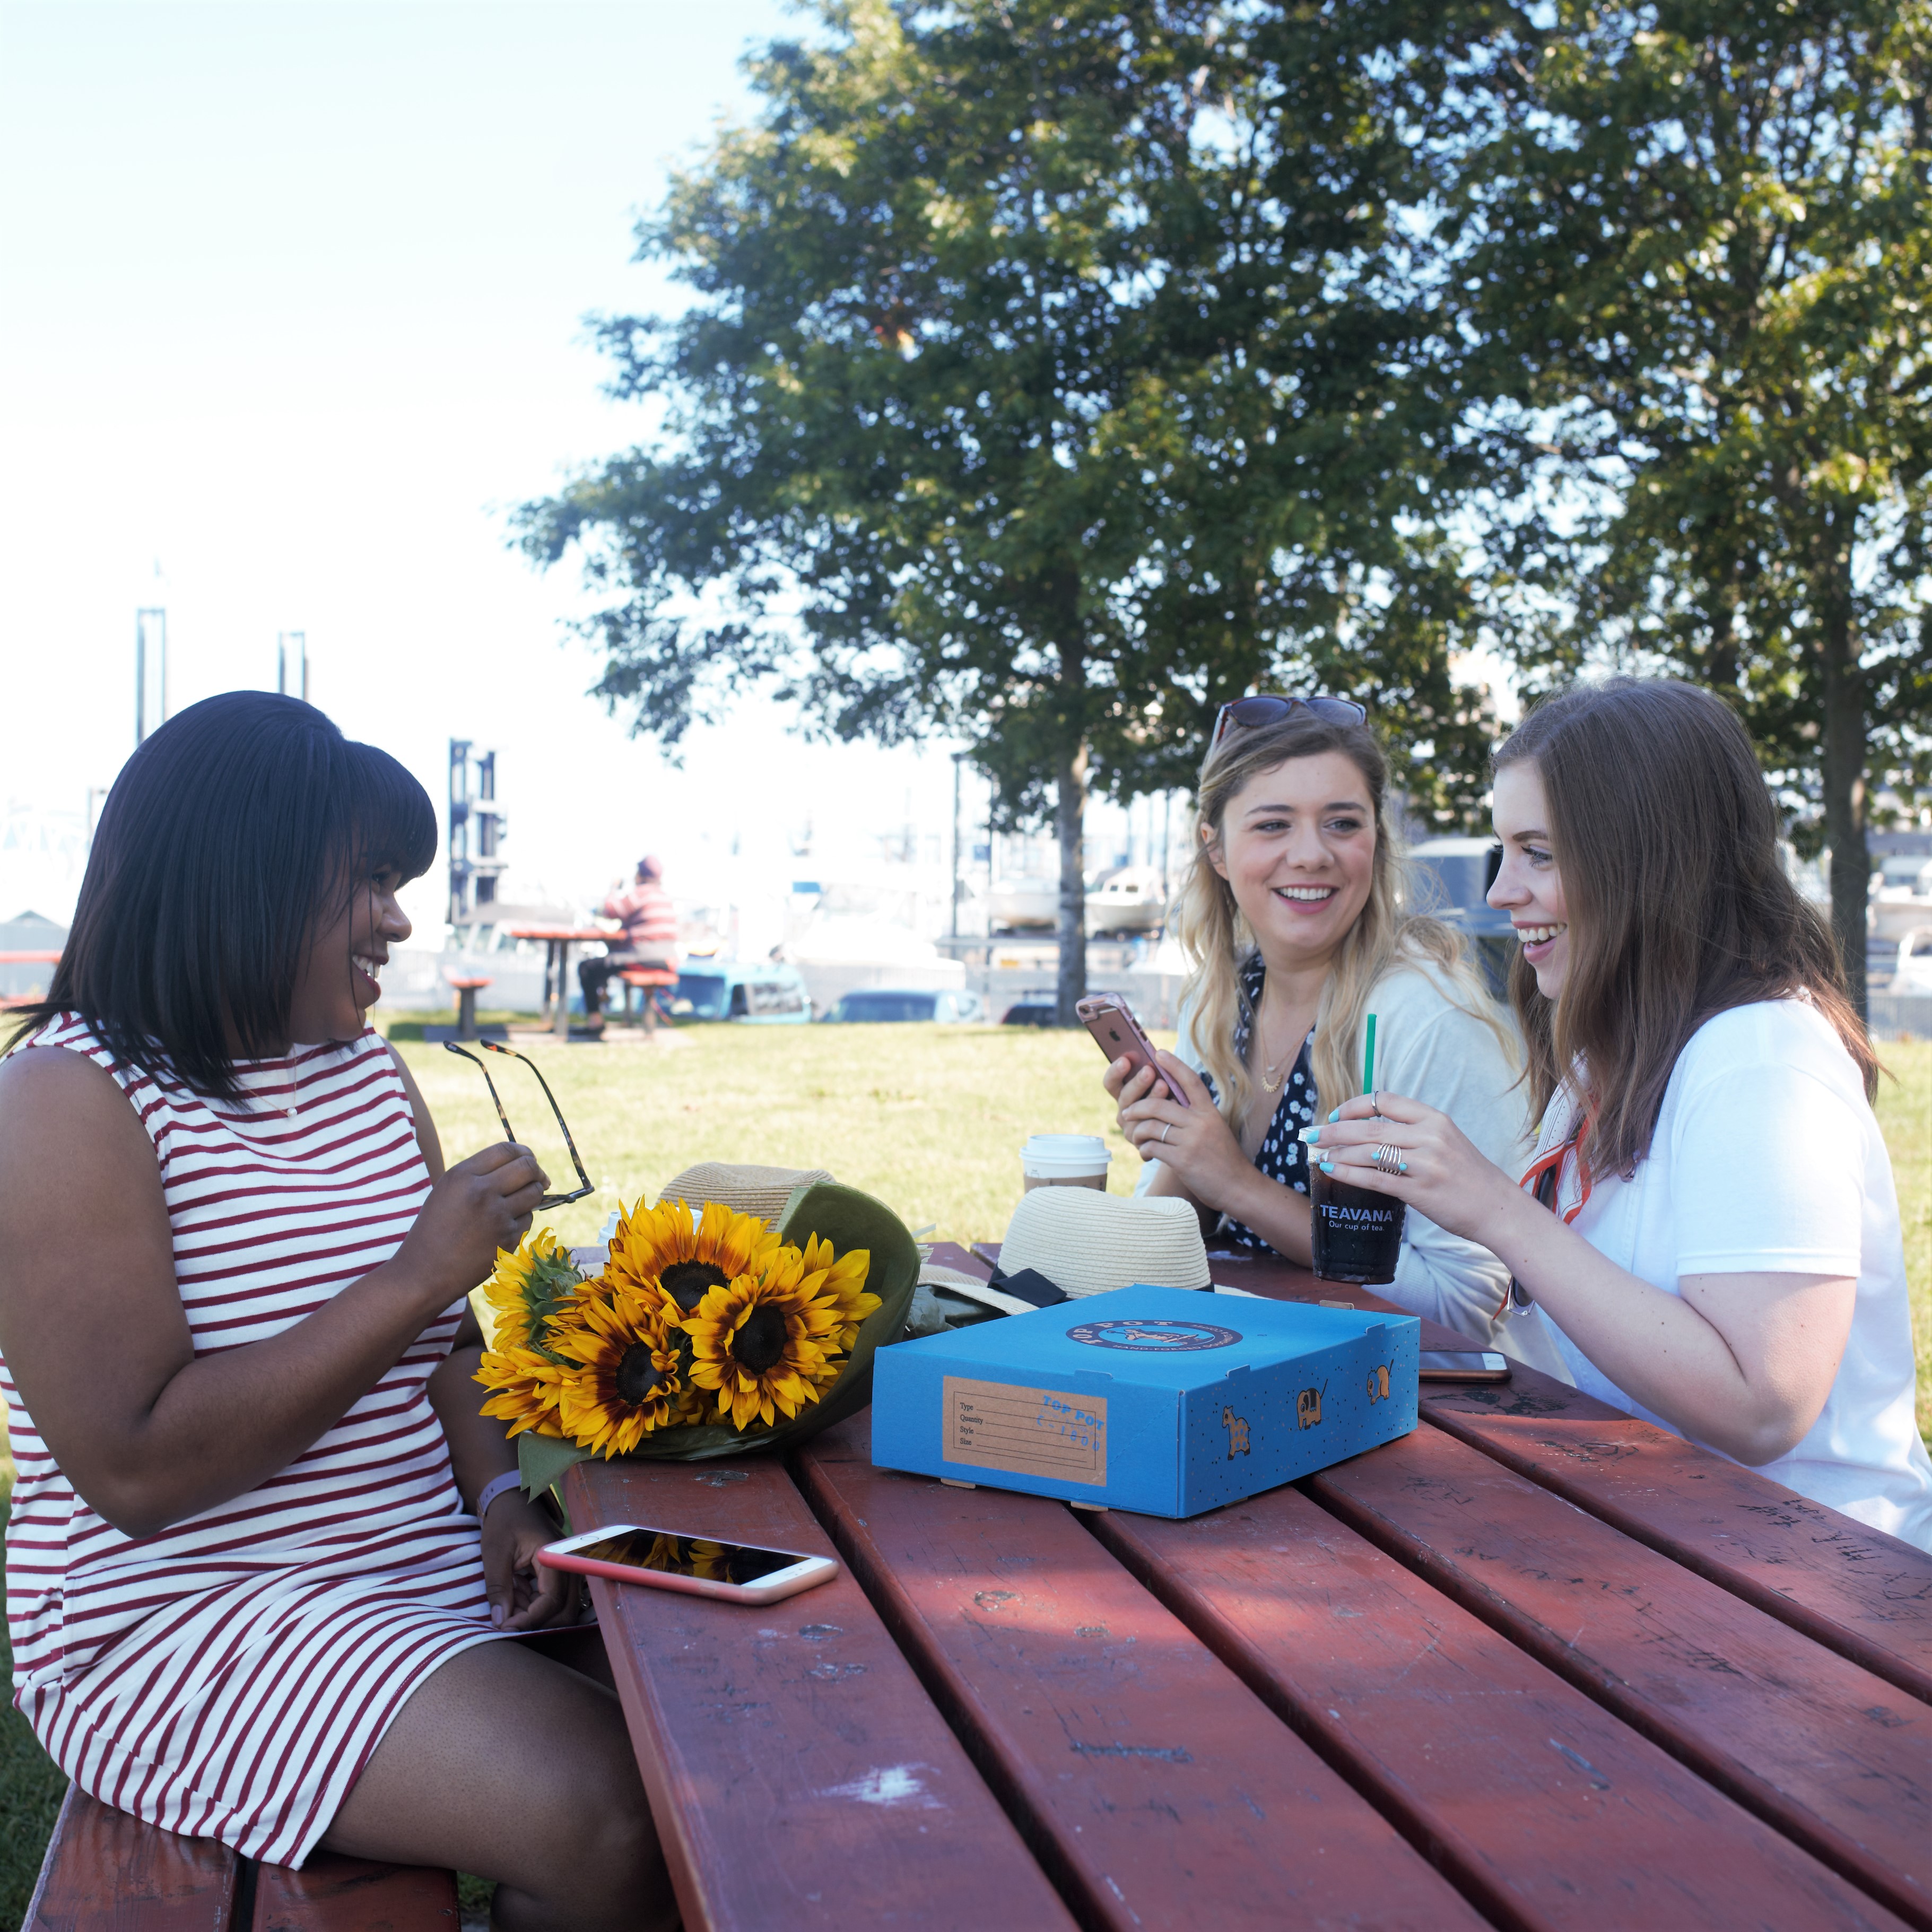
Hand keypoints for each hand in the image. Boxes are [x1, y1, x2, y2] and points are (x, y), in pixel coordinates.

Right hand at [394, 1142, 550, 1304]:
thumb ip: (480, 1174)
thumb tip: (525, 1164)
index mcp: (462, 1175)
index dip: (523, 1152)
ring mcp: (496, 1216)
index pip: (507, 1150)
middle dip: (536, 1171)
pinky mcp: (507, 1239)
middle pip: (528, 1167)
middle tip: (537, 1178)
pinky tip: (502, 1228)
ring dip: (533, 1195)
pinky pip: (528, 1220)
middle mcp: (481, 1191)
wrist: (424, 1273)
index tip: (528, 1159)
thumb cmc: (435, 1230)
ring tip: (518, 1203)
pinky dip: (521, 1221)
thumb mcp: (447, 1191)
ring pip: (534, 1193)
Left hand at [481, 1489, 580, 1630]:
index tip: (506, 1628)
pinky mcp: (561, 1571)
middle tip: (509, 1624)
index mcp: (553, 1554)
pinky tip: (516, 1596)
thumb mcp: (494, 1553)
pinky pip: (556, 1598)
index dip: (530, 1620)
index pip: (552, 1599)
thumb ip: (498, 1588)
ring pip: (562, 1607)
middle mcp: (567, 1562)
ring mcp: (567, 1567)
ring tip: (509, 1605)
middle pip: (566, 1609)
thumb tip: (501, 1623)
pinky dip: (536, 1605)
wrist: (513, 1499)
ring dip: (536, 1615)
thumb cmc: (504, 1521)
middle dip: (538, 1624)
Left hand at [1109, 1052, 1251, 1212]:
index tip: (1158, 1053)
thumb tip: (1168, 1103)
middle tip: (1127, 1113)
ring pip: (1151, 1126)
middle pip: (1159, 1104)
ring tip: (1136, 1138)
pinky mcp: (1183, 1160)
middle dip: (1137, 1107)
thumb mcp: (1215, 1129)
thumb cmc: (1224, 1158)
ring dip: (1137, 1132)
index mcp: (1210, 1112)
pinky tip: (1146, 1154)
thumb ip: (1196, 1117)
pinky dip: (1144, 1149)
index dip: (1174, 1065)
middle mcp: (1201, 1123)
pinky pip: (1152, 1147)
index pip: (1191, 1081)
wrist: (1238, 1187)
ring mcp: (1192, 1141)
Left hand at [1301, 1091, 1517, 1239]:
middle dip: (1334, 1130)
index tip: (1335, 1115)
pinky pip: (1374, 1178)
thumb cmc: (1470, 1178)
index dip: (1355, 1105)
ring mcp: (1425, 1163)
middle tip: (1309, 1135)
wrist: (1498, 1209)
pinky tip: (1331, 1171)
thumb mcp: (1447, 1142)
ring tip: (1316, 1154)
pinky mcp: (1420, 1190)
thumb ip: (1416, 1133)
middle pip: (1369, 1125)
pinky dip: (1348, 1173)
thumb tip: (1373, 1132)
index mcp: (1435, 1119)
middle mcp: (1430, 1136)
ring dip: (1336, 1151)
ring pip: (1368, 1151)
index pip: (1386, 1100)